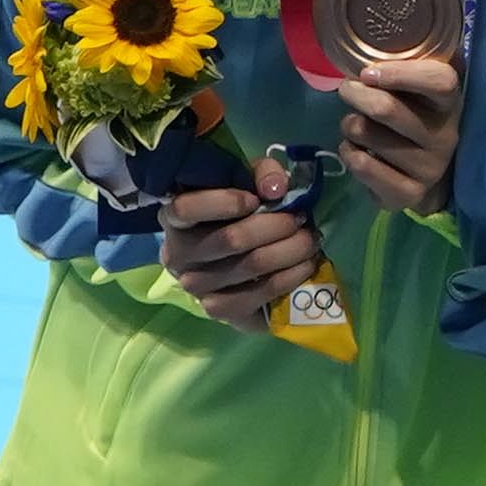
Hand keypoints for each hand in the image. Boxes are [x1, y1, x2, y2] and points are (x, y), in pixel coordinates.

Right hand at [158, 186, 323, 333]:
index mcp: (174, 219)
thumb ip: (261, 174)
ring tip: (311, 240)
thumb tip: (276, 188)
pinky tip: (307, 264)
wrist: (244, 264)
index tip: (255, 199)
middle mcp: (177, 255)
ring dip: (293, 249)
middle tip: (302, 219)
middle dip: (278, 225)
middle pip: (232, 239)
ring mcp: (196, 286)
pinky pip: (263, 291)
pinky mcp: (220, 310)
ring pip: (253, 264)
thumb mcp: (248, 184)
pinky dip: (293, 275)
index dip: (224, 202)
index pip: (186, 209)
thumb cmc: (242, 215)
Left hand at [332, 54, 462, 216]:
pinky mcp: (408, 194)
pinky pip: (360, 164)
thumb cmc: (418, 119)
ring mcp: (429, 169)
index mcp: (451, 104)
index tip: (369, 72)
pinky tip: (357, 151)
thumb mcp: (421, 91)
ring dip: (349, 125)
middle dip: (354, 94)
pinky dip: (348, 151)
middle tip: (348, 90)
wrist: (433, 177)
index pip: (440, 81)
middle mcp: (446, 137)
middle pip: (385, 108)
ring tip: (358, 126)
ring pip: (364, 134)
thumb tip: (385, 34)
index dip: (401, 73)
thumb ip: (411, 65)